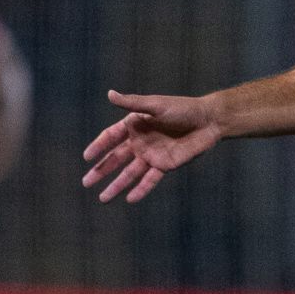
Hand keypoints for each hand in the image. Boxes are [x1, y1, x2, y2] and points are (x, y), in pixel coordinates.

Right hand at [80, 91, 224, 202]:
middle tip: (86, 183)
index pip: (111, 137)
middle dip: (101, 171)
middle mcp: (140, 142)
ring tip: (102, 199)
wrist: (208, 121)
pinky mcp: (165, 165)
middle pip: (116, 159)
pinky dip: (140, 189)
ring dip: (116, 185)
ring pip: (130, 173)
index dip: (98, 146)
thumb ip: (133, 103)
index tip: (86, 157)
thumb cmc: (182, 108)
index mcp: (135, 125)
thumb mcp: (155, 105)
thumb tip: (110, 94)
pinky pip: (150, 180)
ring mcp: (151, 155)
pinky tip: (129, 199)